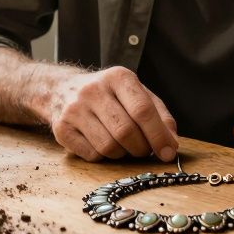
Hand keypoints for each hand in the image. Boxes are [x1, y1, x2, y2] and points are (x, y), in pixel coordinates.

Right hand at [44, 66, 178, 161]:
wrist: (62, 89)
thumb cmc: (109, 95)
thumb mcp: (136, 94)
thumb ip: (159, 114)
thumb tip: (172, 143)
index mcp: (118, 77)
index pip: (142, 110)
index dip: (158, 135)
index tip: (168, 152)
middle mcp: (93, 90)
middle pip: (126, 131)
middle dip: (141, 148)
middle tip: (144, 150)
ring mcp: (74, 109)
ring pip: (109, 146)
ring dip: (122, 153)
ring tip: (122, 144)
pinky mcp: (61, 129)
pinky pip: (92, 155)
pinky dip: (103, 156)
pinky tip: (102, 143)